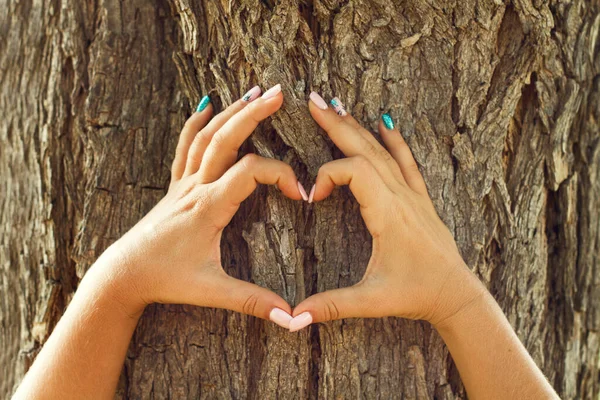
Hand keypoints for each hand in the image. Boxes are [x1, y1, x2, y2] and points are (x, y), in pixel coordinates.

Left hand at [91, 84, 301, 327]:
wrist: (123, 273)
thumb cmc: (165, 279)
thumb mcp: (211, 291)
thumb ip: (252, 301)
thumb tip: (290, 316)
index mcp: (209, 206)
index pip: (251, 171)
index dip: (282, 175)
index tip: (302, 194)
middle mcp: (195, 187)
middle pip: (226, 138)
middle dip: (254, 113)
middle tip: (278, 93)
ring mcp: (182, 183)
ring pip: (206, 136)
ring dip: (231, 111)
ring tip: (253, 91)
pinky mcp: (175, 186)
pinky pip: (185, 146)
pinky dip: (195, 122)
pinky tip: (205, 103)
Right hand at [290, 93, 485, 330]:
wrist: (457, 294)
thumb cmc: (417, 295)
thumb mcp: (372, 301)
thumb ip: (331, 306)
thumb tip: (293, 317)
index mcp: (389, 213)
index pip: (354, 171)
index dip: (326, 176)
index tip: (311, 199)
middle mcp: (401, 195)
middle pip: (366, 148)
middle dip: (336, 124)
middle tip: (312, 100)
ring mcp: (413, 194)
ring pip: (383, 150)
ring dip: (358, 126)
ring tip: (336, 104)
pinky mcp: (420, 198)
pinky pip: (406, 161)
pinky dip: (395, 139)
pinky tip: (387, 121)